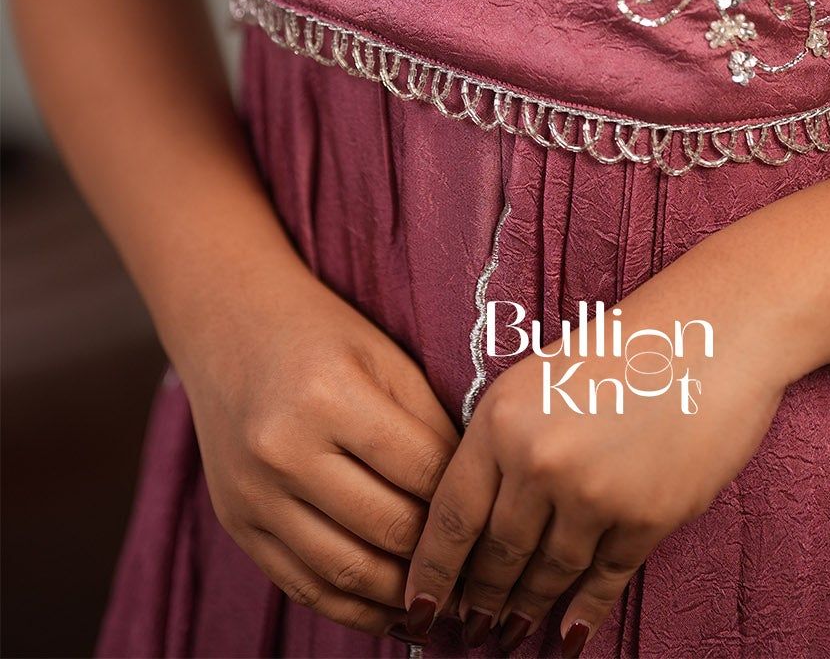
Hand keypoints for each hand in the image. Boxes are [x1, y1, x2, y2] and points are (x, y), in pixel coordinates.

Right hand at [173, 255, 459, 640]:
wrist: (229, 324)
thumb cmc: (322, 334)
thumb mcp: (386, 359)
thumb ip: (429, 425)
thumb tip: (473, 498)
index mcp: (330, 396)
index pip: (421, 471)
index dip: (464, 499)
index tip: (494, 516)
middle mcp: (284, 450)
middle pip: (388, 528)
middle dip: (440, 553)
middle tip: (478, 567)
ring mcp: (253, 493)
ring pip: (346, 571)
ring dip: (402, 595)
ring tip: (442, 597)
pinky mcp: (235, 523)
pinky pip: (302, 586)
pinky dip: (353, 609)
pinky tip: (392, 611)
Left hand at [402, 264, 786, 652]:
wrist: (711, 333)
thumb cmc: (627, 346)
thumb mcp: (542, 377)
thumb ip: (506, 440)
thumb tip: (477, 517)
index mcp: (502, 417)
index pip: (451, 515)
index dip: (431, 572)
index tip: (415, 608)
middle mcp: (538, 459)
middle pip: (495, 553)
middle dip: (478, 600)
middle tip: (465, 632)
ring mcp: (592, 493)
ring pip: (545, 573)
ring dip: (525, 611)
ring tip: (509, 635)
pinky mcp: (645, 517)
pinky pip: (602, 579)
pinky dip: (583, 612)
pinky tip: (568, 634)